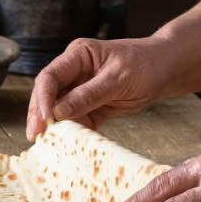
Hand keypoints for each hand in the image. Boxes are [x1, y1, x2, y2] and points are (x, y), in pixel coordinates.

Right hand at [25, 36, 175, 140]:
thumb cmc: (144, 65)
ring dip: (52, 126)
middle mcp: (74, 71)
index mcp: (78, 55)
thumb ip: (89, 95)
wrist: (165, 69)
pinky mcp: (90, 105)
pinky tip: (64, 146)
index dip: (43, 98)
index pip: (50, 76)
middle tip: (35, 136)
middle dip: (39, 114)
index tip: (45, 119)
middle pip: (47, 93)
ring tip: (45, 145)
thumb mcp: (118, 79)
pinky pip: (75, 120)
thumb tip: (58, 111)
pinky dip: (70, 133)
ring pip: (58, 109)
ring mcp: (80, 89)